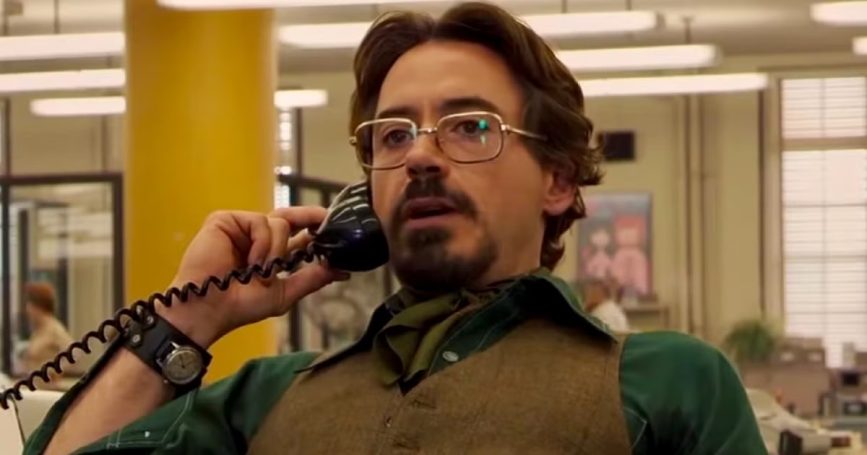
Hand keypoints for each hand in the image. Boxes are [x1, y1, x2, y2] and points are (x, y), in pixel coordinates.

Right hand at [157, 208, 347, 346]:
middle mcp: (256, 238)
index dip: (317, 229)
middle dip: (311, 218)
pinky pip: (261, 222)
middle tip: (326, 219)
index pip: (299, 235)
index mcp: (270, 253)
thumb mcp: (284, 293)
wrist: (209, 310)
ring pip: (280, 223)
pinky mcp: (226, 220)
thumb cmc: (239, 306)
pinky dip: (262, 244)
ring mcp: (241, 228)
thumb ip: (312, 278)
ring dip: (277, 252)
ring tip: (259, 272)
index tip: (336, 227)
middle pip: (292, 218)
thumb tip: (342, 271)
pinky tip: (248, 262)